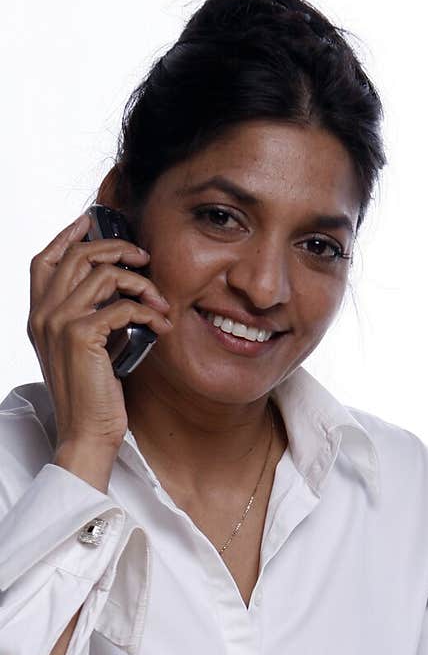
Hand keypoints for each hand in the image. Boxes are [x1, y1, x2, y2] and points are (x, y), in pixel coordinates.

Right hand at [28, 213, 172, 452]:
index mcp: (39, 315)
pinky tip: (162, 325)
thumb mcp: (87, 347)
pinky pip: (123, 306)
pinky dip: (149, 312)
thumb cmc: (93, 394)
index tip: (92, 221)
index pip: (44, 260)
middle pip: (78, 255)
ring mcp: (59, 323)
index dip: (68, 235)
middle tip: (144, 258)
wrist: (87, 432)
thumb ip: (91, 316)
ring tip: (161, 302)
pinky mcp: (82, 336)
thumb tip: (120, 288)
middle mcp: (43, 314)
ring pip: (104, 275)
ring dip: (142, 284)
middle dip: (117, 248)